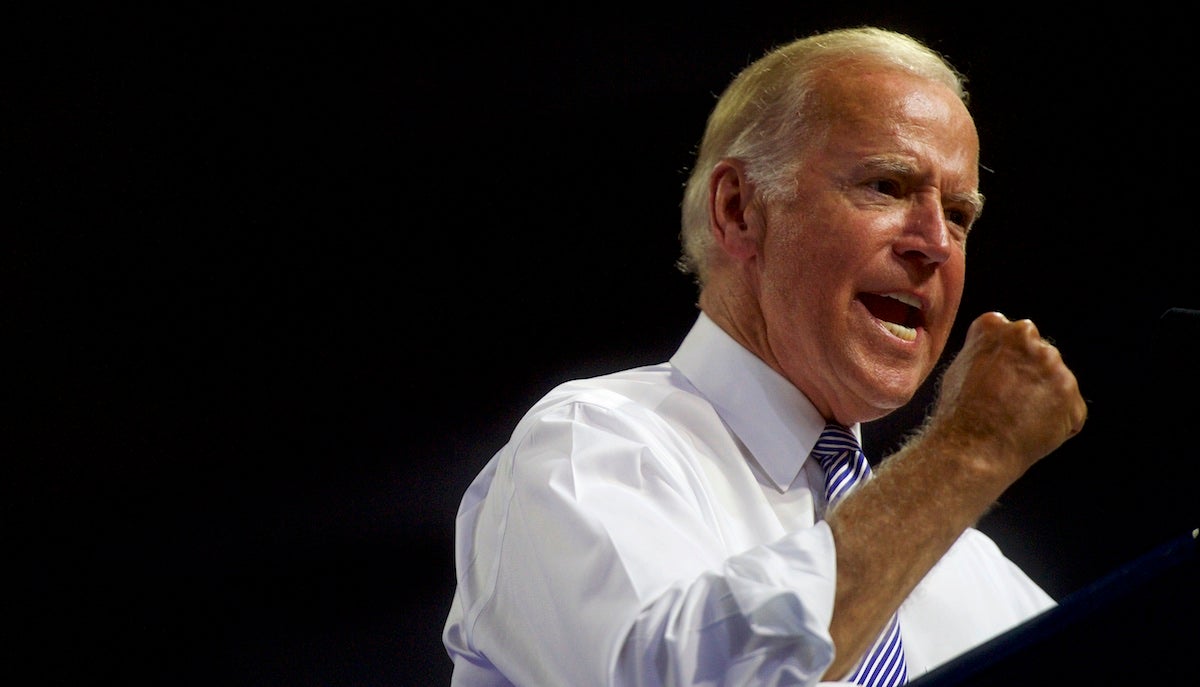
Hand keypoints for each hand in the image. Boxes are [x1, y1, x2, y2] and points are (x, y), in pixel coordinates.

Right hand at [929, 311, 1086, 476]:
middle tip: (1007, 403)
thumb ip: (985, 353)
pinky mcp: (1072, 395)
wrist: (973, 447)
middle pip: (1037, 356)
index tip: (995, 379)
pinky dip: (1058, 423)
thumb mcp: (959, 368)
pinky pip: (1070, 411)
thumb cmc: (959, 413)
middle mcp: (1027, 337)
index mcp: (994, 326)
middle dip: (1029, 376)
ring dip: (1044, 398)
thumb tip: (999, 357)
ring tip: (1017, 420)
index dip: (1004, 361)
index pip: (1011, 336)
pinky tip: (1032, 432)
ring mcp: (1053, 365)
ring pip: (1055, 382)